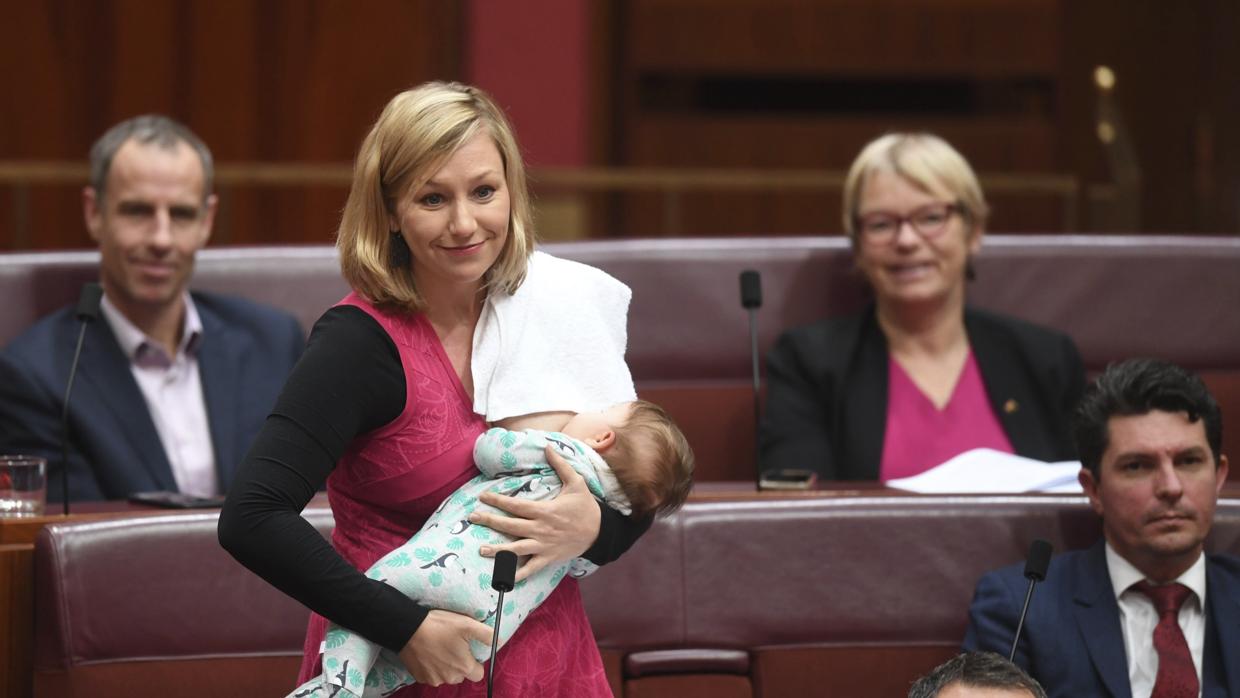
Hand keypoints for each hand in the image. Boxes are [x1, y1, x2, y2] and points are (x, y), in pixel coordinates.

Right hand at [398, 609, 491, 685]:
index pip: (478, 674)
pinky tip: (429, 653)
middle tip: (453, 646)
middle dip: (460, 664)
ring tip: (439, 648)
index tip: (468, 651)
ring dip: (446, 666)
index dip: (476, 662)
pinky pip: (432, 675)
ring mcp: (434, 679)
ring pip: (446, 676)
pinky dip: (432, 667)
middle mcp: (450, 677)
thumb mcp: (467, 624)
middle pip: (462, 675)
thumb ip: (486, 634)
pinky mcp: (420, 678)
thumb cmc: (439, 626)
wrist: (407, 629)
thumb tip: (499, 642)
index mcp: (463, 667)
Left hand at [472, 444, 601, 581]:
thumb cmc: (586, 507)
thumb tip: (548, 447)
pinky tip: (505, 577)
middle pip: (510, 525)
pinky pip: (531, 568)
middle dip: (490, 521)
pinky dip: (518, 574)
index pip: (516, 505)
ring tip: (482, 550)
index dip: (498, 501)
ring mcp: (544, 546)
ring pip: (516, 549)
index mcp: (545, 510)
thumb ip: (560, 465)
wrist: (600, 532)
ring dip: (498, 550)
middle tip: (472, 517)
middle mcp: (541, 529)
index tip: (483, 496)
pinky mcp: (548, 558)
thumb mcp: (576, 482)